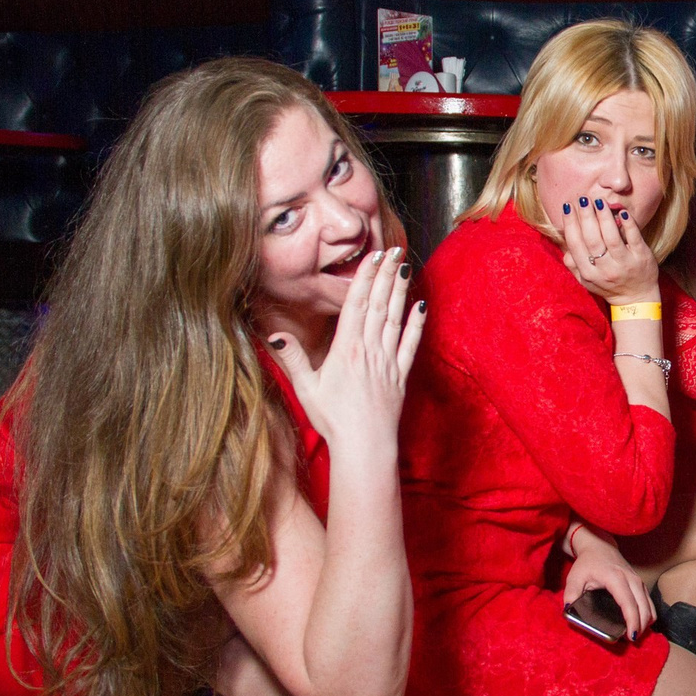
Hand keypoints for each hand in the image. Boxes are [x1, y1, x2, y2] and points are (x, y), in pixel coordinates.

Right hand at [265, 247, 425, 453]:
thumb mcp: (306, 388)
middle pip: (379, 304)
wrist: (364, 445)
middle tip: (394, 250)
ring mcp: (388, 361)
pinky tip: (421, 305)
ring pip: (395, 318)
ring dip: (400, 291)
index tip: (373, 256)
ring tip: (405, 266)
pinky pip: (411, 344)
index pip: (356, 304)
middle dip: (386, 275)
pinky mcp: (400, 375)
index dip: (365, 278)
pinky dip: (417, 323)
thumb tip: (274, 334)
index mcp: (346, 349)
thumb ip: (293, 358)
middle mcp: (369, 350)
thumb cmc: (333, 419)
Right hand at [561, 193, 658, 306]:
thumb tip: (565, 247)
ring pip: (611, 238)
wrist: (636, 299)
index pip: (576, 245)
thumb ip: (573, 265)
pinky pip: (633, 238)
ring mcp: (624, 264)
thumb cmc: (609, 285)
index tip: (568, 207)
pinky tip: (622, 212)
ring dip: (604, 217)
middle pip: (592, 239)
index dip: (570, 225)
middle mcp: (605, 269)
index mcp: (589, 273)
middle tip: (582, 199)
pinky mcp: (641, 258)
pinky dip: (628, 224)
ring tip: (598, 202)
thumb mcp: (587, 280)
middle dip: (586, 217)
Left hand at [563, 526, 654, 638]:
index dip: (632, 620)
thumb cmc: (587, 563)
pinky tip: (640, 624)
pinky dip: (648, 615)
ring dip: (646, 622)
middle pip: (644, 607)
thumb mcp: (574, 577)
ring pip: (650, 605)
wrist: (599, 546)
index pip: (628, 603)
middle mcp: (631, 579)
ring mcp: (638, 581)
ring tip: (634, 634)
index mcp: (615, 578)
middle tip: (631, 641)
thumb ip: (571, 594)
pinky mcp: (641, 583)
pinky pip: (649, 602)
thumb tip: (569, 611)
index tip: (631, 636)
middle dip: (641, 626)